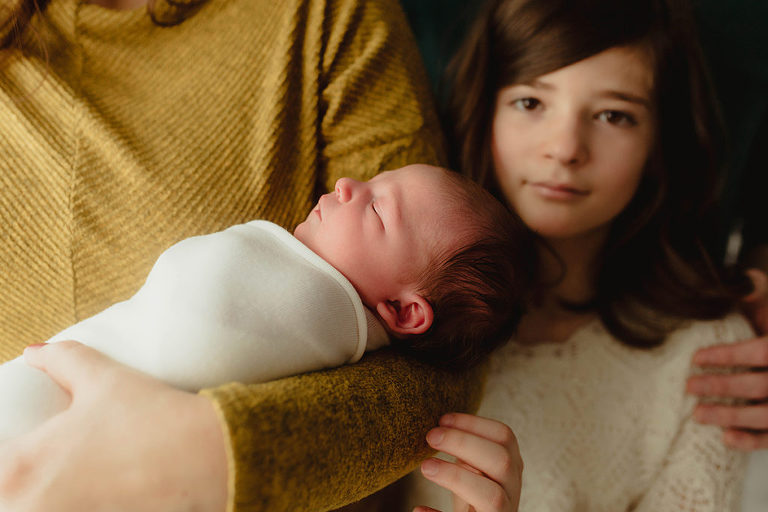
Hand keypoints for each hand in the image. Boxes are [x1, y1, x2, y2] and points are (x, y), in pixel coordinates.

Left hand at [0, 341, 227, 510]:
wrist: (205, 456)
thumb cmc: (152, 417)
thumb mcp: (104, 378)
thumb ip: (62, 360)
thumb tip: (34, 352)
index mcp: (19, 466)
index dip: (6, 459)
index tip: (24, 454)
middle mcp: (29, 505)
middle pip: (7, 498)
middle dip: (20, 488)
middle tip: (50, 471)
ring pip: (33, 508)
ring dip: (45, 499)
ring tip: (74, 486)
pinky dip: (77, 506)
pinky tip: (98, 496)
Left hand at [413, 413, 521, 511]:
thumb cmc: (473, 500)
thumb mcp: (474, 472)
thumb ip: (466, 453)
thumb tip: (438, 429)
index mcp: (510, 470)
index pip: (504, 437)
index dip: (474, 423)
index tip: (442, 419)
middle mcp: (512, 492)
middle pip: (503, 462)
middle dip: (464, 443)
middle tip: (431, 436)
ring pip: (494, 497)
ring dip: (457, 477)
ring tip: (426, 467)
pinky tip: (419, 509)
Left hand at [687, 268, 767, 450]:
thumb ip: (760, 296)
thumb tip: (740, 277)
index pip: (760, 351)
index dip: (727, 355)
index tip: (697, 358)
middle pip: (760, 385)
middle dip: (722, 385)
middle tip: (690, 385)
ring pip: (767, 415)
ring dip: (731, 416)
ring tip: (698, 414)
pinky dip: (753, 441)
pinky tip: (728, 438)